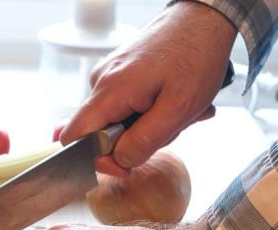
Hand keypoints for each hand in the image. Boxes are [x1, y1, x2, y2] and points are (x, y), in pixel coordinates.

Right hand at [59, 1, 236, 175]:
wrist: (205, 17)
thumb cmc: (196, 55)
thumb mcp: (178, 109)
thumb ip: (144, 141)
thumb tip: (118, 162)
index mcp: (109, 92)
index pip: (73, 138)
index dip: (95, 160)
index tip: (127, 165)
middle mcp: (101, 82)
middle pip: (100, 134)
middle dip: (136, 141)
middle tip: (171, 128)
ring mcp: (110, 76)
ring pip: (119, 122)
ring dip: (150, 125)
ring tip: (180, 111)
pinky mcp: (121, 74)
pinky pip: (127, 106)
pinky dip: (152, 111)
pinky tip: (174, 101)